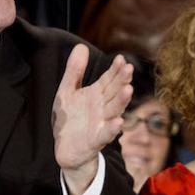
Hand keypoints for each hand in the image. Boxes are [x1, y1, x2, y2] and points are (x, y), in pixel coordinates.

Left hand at [53, 46, 132, 194]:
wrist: (65, 148)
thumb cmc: (69, 118)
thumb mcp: (67, 91)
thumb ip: (75, 71)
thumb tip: (81, 46)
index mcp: (97, 95)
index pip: (109, 80)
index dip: (115, 70)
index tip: (121, 59)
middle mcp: (103, 108)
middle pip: (114, 92)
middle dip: (122, 80)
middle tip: (129, 68)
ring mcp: (101, 123)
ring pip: (114, 110)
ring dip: (122, 101)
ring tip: (128, 89)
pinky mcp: (96, 140)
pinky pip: (106, 134)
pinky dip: (112, 129)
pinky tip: (118, 122)